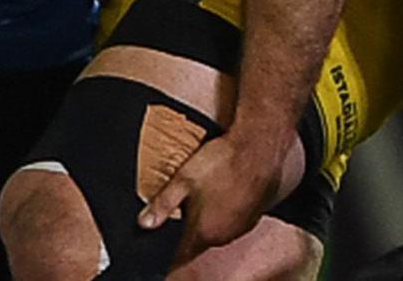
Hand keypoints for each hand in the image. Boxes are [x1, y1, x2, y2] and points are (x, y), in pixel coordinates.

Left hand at [137, 129, 285, 264]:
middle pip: (199, 241)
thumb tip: (145, 223)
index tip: (168, 237)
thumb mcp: (183, 180)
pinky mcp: (254, 216)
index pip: (182, 253)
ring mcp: (241, 227)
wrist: (258, 149)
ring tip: (207, 195)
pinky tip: (224, 192)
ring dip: (210, 220)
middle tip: (186, 205)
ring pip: (218, 230)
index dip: (172, 247)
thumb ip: (163, 204)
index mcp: (204, 231)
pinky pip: (234, 221)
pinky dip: (227, 213)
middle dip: (190, 229)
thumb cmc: (222, 162)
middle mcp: (224, 235)